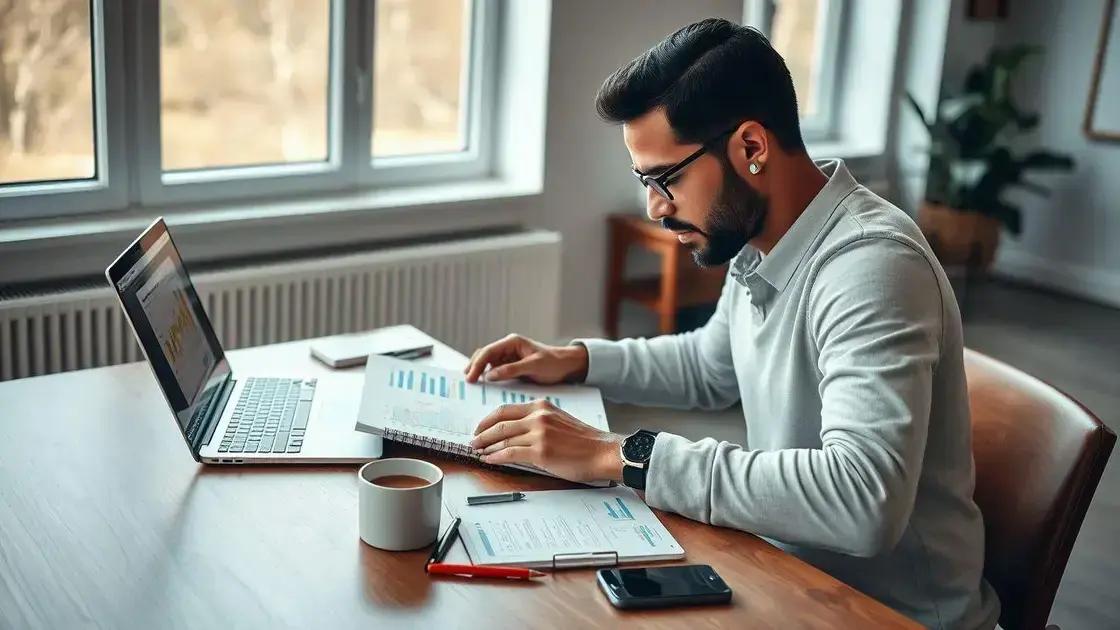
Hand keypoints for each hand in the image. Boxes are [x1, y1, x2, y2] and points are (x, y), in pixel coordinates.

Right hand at [463, 334, 587, 384]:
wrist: (566, 366)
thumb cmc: (553, 363)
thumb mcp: (533, 366)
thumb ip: (511, 370)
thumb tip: (489, 375)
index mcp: (513, 342)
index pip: (488, 351)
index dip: (477, 364)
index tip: (471, 377)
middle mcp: (508, 347)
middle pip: (484, 354)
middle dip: (474, 366)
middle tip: (468, 380)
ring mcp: (508, 355)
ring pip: (487, 361)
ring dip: (479, 370)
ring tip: (471, 381)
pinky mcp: (511, 365)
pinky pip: (495, 369)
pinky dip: (487, 374)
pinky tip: (482, 382)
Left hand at [470, 400, 622, 482]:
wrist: (602, 452)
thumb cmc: (583, 441)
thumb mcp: (558, 420)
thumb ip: (537, 421)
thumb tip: (514, 432)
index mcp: (541, 406)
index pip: (505, 410)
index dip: (488, 420)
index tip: (479, 428)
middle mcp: (538, 416)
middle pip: (500, 423)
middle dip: (482, 434)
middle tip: (473, 441)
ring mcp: (539, 433)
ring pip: (503, 439)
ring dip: (486, 446)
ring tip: (478, 452)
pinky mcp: (541, 452)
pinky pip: (509, 453)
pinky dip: (495, 457)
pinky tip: (490, 460)